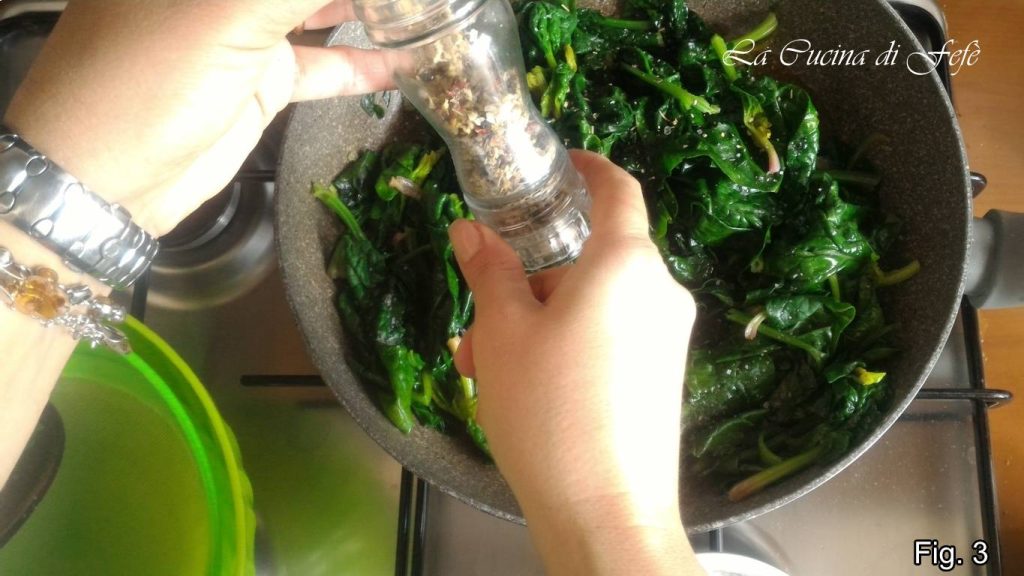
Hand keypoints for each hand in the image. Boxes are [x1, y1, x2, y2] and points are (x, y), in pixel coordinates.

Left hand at [4, 0, 390, 236]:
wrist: (106, 178)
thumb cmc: (151, 77)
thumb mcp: (230, 10)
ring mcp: (245, 30)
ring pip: (320, 6)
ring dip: (370, 10)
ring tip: (426, 16)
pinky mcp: (261, 79)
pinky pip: (323, 61)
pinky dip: (362, 63)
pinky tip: (404, 64)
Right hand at [449, 151, 700, 574]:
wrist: (607, 513)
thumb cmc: (549, 410)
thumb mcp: (503, 333)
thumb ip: (490, 271)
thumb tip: (469, 231)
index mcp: (626, 263)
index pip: (618, 189)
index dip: (589, 168)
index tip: (560, 166)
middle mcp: (660, 291)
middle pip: (590, 260)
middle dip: (528, 282)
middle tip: (480, 325)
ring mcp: (668, 337)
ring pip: (594, 305)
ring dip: (538, 322)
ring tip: (488, 369)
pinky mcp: (664, 376)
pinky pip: (612, 338)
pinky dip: (568, 346)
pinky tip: (525, 389)